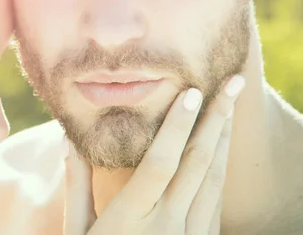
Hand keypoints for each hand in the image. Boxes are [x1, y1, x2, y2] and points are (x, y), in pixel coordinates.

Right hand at [63, 75, 244, 234]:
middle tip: (233, 82)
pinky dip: (221, 169)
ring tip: (232, 105)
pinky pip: (216, 201)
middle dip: (217, 119)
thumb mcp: (77, 232)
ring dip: (224, 139)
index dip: (178, 125)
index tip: (191, 92)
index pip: (161, 162)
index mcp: (131, 218)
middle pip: (198, 164)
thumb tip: (69, 141)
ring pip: (213, 180)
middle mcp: (166, 226)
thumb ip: (76, 187)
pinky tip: (222, 148)